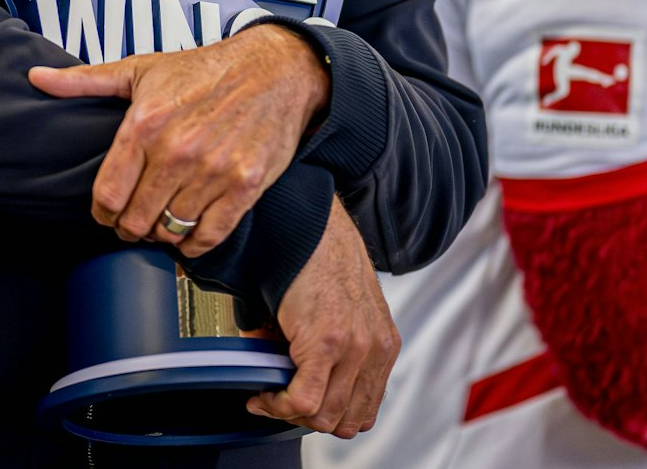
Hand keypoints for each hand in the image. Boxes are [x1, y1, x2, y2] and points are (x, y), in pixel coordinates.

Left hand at [28, 24, 328, 256]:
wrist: (274, 70)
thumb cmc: (204, 69)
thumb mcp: (141, 68)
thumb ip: (86, 80)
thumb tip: (37, 80)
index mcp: (145, 124)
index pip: (107, 195)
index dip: (102, 212)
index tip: (108, 212)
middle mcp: (177, 151)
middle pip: (135, 221)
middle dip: (130, 226)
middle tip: (134, 220)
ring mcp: (213, 171)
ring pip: (171, 231)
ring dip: (162, 233)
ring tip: (162, 220)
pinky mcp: (245, 186)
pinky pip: (209, 236)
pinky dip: (195, 244)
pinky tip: (190, 232)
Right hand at [247, 197, 397, 436]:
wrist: (310, 225)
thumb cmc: (321, 258)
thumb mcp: (342, 309)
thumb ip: (334, 348)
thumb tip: (296, 375)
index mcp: (382, 343)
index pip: (362, 411)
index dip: (327, 417)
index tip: (299, 407)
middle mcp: (375, 349)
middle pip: (344, 420)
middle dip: (307, 419)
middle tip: (280, 402)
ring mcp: (355, 347)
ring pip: (324, 416)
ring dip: (289, 412)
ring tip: (268, 394)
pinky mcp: (328, 341)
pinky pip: (305, 399)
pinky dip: (279, 404)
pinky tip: (264, 392)